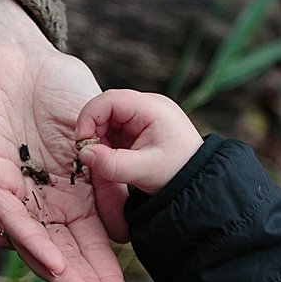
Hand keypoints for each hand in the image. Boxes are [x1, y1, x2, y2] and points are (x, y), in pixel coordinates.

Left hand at [0, 0, 128, 281]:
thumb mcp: (95, 129)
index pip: (87, 242)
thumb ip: (108, 173)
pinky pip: (8, 214)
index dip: (103, 273)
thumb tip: (122, 221)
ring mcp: (13, 190)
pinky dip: (32, 240)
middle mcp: (39, 199)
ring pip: (35, 241)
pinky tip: (53, 264)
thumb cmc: (53, 82)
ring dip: (60, 272)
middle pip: (63, 252)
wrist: (14, 47)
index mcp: (67, 192)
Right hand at [75, 90, 203, 239]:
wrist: (198, 181)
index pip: (109, 100)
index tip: (82, 142)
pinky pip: (116, 127)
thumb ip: (111, 164)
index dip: (89, 118)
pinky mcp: (141, 126)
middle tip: (91, 154)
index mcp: (151, 108)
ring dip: (100, 137)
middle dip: (94, 130)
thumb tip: (83, 154)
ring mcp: (144, 114)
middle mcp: (148, 105)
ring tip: (105, 159)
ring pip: (109, 118)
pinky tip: (112, 157)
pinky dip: (108, 141)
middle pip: (106, 107)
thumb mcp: (142, 171)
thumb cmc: (176, 173)